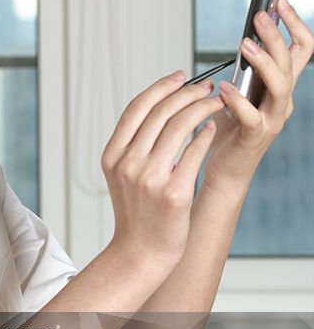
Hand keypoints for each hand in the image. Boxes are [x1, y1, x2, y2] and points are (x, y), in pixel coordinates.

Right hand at [101, 73, 222, 263]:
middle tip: (206, 87)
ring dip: (202, 108)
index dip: (161, 87)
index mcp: (112, 155)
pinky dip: (206, 134)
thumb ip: (134, 144)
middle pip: (161, 112)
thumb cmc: (137, 213)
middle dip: (188, 93)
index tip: (180, 76)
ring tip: (216, 104)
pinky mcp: (174, 192)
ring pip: (180, 126)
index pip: (137, 108)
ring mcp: (150, 178)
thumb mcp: (122, 175)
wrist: (140, 252)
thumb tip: (163, 106)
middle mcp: (128, 164)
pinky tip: (213, 129)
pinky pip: (195, 151)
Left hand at [204, 0, 313, 191]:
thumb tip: (245, 39)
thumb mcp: (238, 91)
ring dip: (264, 62)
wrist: (224, 169)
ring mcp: (273, 120)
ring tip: (244, 44)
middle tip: (259, 15)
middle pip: (291, 62)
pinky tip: (223, 88)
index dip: (295, 23)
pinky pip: (253, 116)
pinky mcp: (255, 137)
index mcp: (281, 86)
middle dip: (277, 35)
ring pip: (281, 86)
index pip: (301, 49)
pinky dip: (238, 101)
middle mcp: (283, 101)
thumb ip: (244, 71)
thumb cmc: (228, 129)